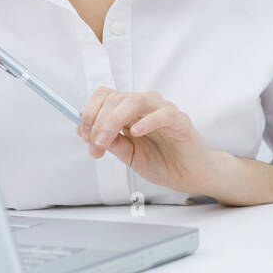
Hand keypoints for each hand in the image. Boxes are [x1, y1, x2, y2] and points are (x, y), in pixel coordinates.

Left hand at [78, 88, 229, 199]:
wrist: (191, 176)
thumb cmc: (164, 162)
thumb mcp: (129, 154)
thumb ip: (110, 141)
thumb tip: (82, 129)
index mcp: (131, 111)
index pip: (106, 96)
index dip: (90, 112)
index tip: (84, 135)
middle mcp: (146, 106)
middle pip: (116, 98)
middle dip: (98, 122)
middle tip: (95, 146)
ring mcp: (164, 111)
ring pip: (135, 101)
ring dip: (113, 120)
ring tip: (106, 142)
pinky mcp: (180, 121)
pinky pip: (163, 113)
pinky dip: (147, 121)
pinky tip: (136, 132)